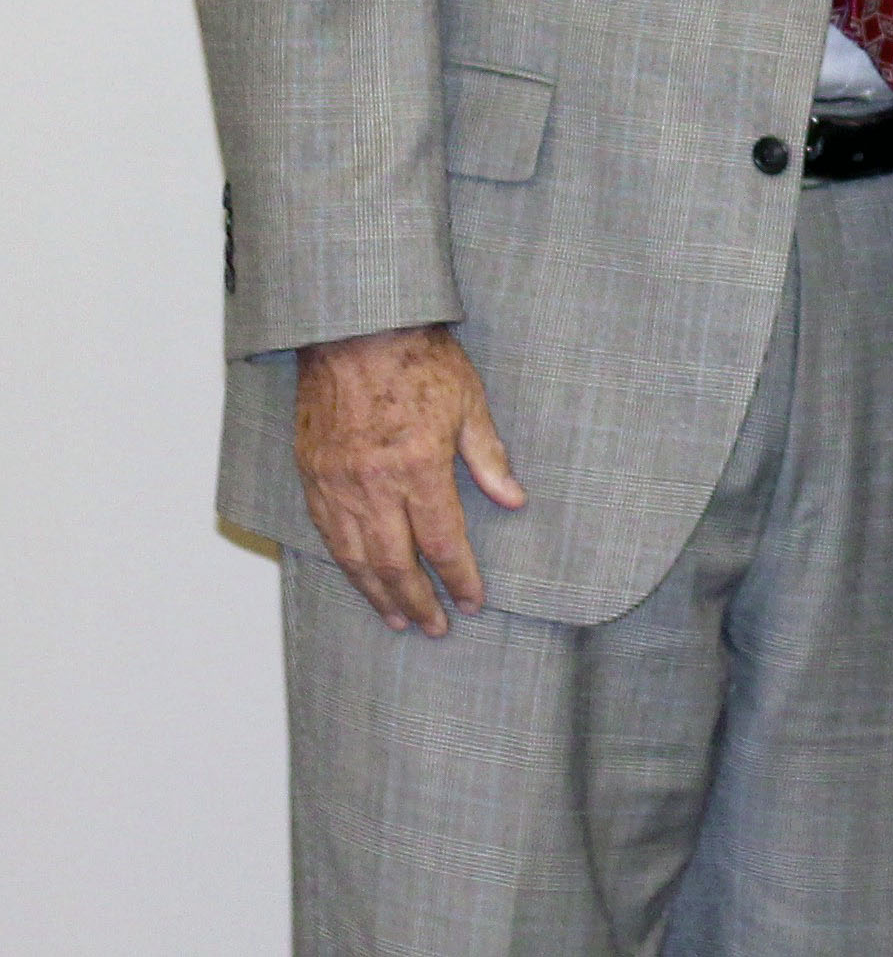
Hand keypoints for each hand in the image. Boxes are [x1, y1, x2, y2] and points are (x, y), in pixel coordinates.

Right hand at [293, 323, 525, 634]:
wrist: (354, 330)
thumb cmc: (419, 359)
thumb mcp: (470, 402)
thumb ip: (488, 457)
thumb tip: (514, 500)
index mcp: (418, 467)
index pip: (441, 543)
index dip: (458, 578)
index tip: (473, 602)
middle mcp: (372, 485)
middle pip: (395, 563)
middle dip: (419, 601)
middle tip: (435, 629)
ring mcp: (336, 483)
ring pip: (355, 557)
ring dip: (377, 594)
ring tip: (397, 619)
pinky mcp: (311, 474)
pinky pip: (326, 533)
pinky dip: (344, 563)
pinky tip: (359, 578)